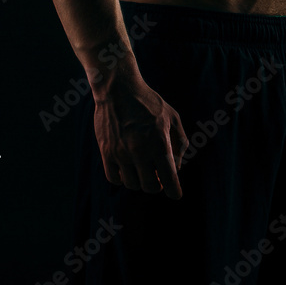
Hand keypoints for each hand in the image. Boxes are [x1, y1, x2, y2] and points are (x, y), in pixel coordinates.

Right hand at [93, 74, 189, 199]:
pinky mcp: (106, 153)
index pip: (169, 178)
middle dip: (157, 185)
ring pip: (132, 184)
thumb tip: (177, 166)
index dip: (174, 191)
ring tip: (142, 167)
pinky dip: (122, 178)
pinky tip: (127, 168)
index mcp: (159, 142)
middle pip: (150, 187)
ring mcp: (121, 153)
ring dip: (139, 180)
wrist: (119, 89)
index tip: (176, 195)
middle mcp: (140, 151)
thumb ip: (179, 141)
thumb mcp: (172, 116)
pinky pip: (114, 179)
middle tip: (158, 176)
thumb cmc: (148, 102)